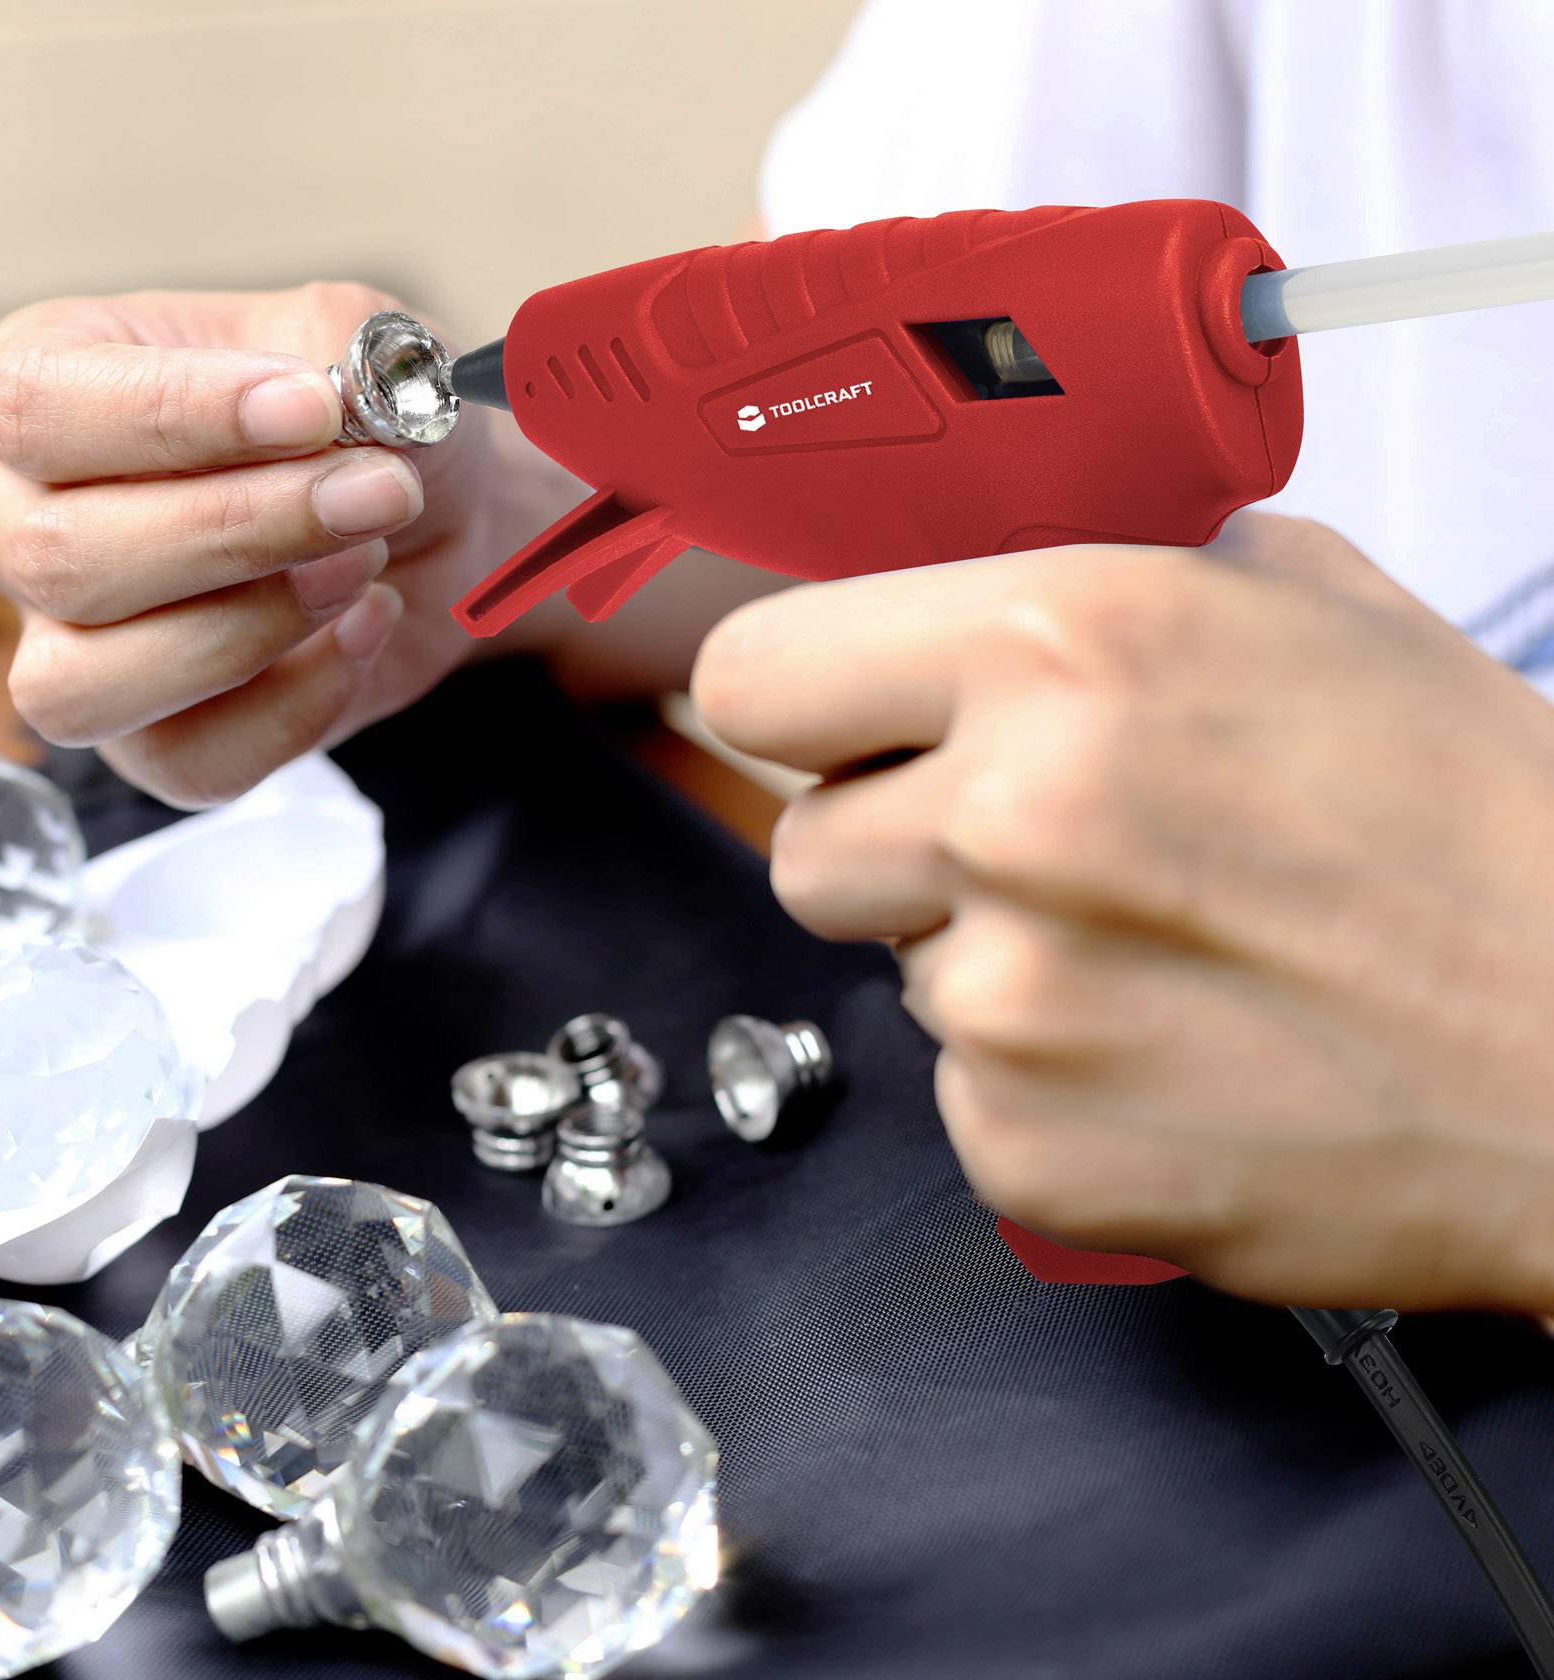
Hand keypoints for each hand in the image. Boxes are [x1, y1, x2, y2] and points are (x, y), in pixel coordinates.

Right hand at [0, 283, 550, 805]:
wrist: (422, 519)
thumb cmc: (352, 416)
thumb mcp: (358, 336)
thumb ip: (345, 351)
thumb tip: (341, 409)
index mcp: (26, 389)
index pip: (34, 406)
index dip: (174, 413)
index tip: (311, 409)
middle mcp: (14, 523)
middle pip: (61, 556)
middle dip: (238, 529)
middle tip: (377, 493)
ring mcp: (60, 645)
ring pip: (85, 684)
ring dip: (248, 627)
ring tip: (362, 563)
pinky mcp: (140, 741)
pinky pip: (186, 761)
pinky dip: (296, 706)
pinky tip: (366, 627)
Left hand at [693, 514, 1553, 1314]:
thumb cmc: (1492, 843)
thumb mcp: (1325, 614)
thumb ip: (1134, 583)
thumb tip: (1010, 585)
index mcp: (1063, 646)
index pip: (757, 677)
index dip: (804, 709)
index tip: (842, 730)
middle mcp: (1011, 812)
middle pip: (805, 840)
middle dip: (898, 846)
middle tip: (1040, 857)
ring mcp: (1006, 996)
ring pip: (891, 969)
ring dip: (981, 960)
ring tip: (1148, 956)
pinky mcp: (1023, 1144)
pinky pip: (960, 1095)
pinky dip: (1040, 1085)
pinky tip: (1168, 1051)